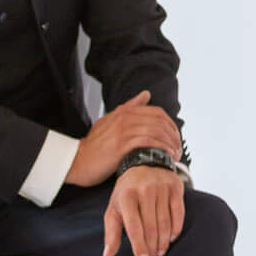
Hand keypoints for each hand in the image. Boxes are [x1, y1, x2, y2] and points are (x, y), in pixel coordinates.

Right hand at [65, 92, 182, 188]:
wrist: (77, 160)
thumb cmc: (94, 145)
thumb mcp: (110, 120)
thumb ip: (129, 107)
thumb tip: (146, 94)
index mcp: (125, 112)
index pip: (158, 112)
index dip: (171, 125)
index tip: (175, 137)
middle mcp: (125, 118)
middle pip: (160, 122)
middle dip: (173, 136)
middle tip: (178, 148)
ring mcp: (123, 131)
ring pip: (156, 132)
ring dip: (170, 144)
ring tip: (175, 155)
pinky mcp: (122, 145)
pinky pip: (148, 143)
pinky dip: (161, 149)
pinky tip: (167, 156)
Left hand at [102, 162, 186, 255]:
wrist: (145, 162)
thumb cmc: (127, 191)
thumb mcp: (114, 208)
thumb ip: (111, 232)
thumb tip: (107, 255)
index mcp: (126, 196)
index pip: (134, 228)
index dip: (139, 247)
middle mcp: (144, 190)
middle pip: (151, 227)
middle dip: (152, 247)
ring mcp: (161, 187)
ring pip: (165, 222)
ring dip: (164, 241)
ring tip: (161, 251)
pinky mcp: (175, 186)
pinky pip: (178, 213)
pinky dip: (176, 228)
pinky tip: (171, 238)